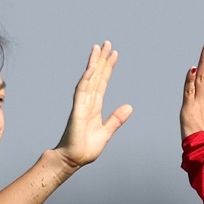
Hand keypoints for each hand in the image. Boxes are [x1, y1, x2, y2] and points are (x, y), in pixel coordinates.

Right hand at [54, 41, 133, 168]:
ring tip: (98, 48)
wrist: (73, 159)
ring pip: (88, 79)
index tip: (114, 55)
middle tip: (107, 43)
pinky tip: (92, 67)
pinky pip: (82, 91)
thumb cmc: (86, 148)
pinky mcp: (77, 110)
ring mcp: (81, 105)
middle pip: (96, 76)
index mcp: (95, 106)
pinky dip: (87, 78)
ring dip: (94, 63)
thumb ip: (116, 119)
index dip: (108, 68)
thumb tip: (129, 107)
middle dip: (101, 60)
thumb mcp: (106, 132)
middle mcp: (87, 102)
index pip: (102, 82)